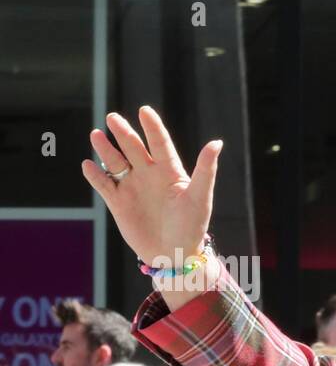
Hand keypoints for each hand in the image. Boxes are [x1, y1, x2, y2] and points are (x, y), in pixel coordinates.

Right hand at [80, 107, 221, 298]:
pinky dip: (95, 175)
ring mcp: (132, 187)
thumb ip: (206, 170)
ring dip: (105, 149)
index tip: (144, 110)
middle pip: (133, 147)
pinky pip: (104, 185)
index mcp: (170, 171)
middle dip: (123, 132)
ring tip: (96, 135)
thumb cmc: (192, 227)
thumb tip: (217, 142)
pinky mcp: (118, 202)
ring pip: (115, 162)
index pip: (160, 143)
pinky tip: (89, 165)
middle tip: (113, 118)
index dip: (152, 127)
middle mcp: (149, 175)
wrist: (174, 255)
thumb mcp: (200, 197)